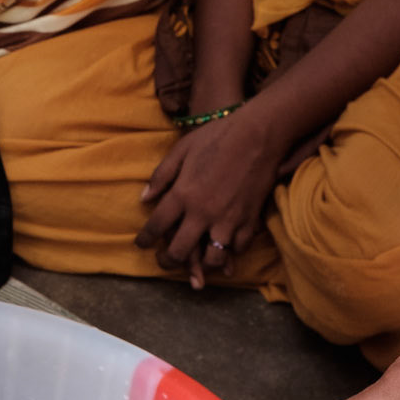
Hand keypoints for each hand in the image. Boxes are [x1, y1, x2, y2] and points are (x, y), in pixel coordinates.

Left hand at [136, 102, 286, 285]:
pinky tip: (224, 250)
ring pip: (212, 260)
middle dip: (168, 261)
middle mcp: (203, 213)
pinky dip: (231, 253)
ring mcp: (228, 220)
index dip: (145, 239)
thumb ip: (161, 176)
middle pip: (180, 251)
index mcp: (183, 194)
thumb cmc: (217, 136)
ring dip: (202, 266)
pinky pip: (238, 249)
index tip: (141, 244)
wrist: (258, 134)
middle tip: (164, 261)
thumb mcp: (181, 149)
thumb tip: (144, 198)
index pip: (157, 225)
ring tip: (195, 264)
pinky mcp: (249, 220)